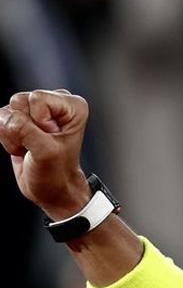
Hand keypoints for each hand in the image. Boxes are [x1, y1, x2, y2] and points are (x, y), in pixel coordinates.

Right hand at [0, 89, 91, 219]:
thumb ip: (25, 130)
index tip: (51, 139)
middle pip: (18, 101)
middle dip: (23, 128)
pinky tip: (22, 146)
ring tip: (30, 147)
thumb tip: (6, 117)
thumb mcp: (45, 153)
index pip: (37, 99)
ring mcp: (35, 109)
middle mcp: (55, 102)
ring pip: (6, 111)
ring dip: (13, 135)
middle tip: (38, 145)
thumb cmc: (56, 172)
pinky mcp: (19, 118)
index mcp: (72, 106)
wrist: (50, 188)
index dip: (39, 123)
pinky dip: (6, 138)